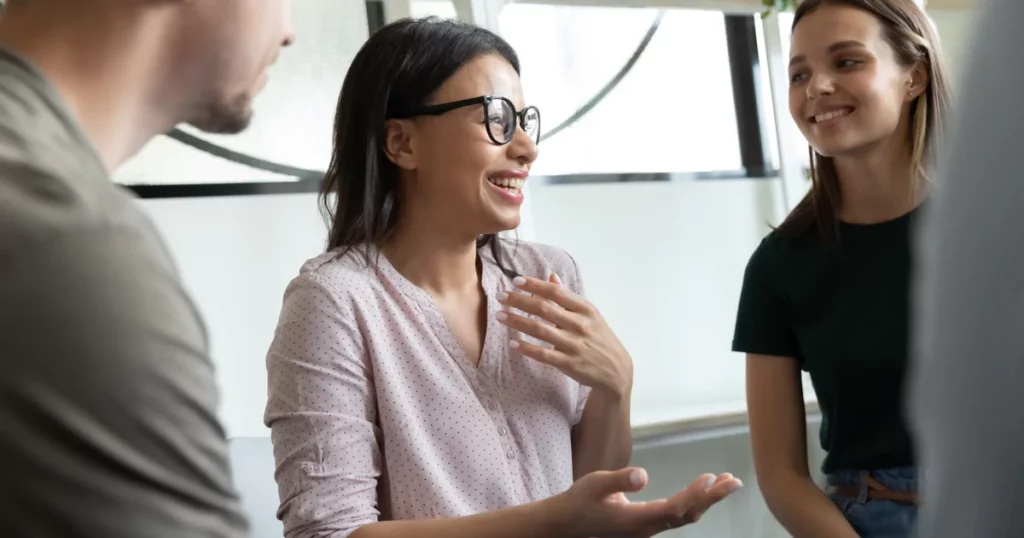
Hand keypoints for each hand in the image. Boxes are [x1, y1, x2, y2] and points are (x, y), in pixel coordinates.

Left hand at [496, 274, 631, 396]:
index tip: (515, 281)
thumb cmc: (599, 338)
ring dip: (517, 321)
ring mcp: (575, 345)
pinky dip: (527, 348)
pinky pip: (543, 354)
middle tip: (500, 296)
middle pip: (544, 309)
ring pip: (540, 330)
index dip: (535, 285)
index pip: (556, 292)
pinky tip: (512, 343)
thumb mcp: (589, 315)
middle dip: (519, 301)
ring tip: (499, 315)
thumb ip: (568, 297)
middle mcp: (581, 325)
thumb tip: (551, 277)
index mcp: (586, 309)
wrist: (616, 371)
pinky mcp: (569, 364)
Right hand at [550, 466, 742, 537]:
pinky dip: (693, 502)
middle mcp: (647, 528)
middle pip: (687, 515)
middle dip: (712, 498)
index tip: (711, 479)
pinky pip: (676, 516)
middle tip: (735, 482)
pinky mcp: (646, 524)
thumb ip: (619, 480)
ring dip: (706, 500)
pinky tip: (702, 491)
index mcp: (636, 520)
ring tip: (725, 483)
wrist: (567, 523)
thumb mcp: (595, 485)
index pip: (674, 509)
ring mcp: (647, 528)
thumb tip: (643, 475)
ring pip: (684, 517)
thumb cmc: (579, 501)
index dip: (694, 495)